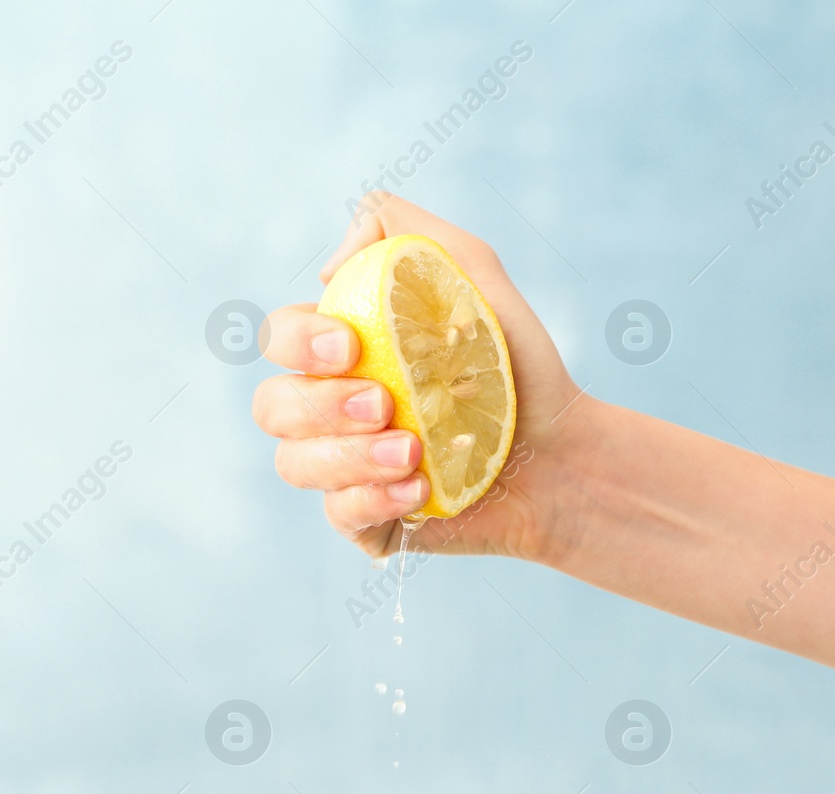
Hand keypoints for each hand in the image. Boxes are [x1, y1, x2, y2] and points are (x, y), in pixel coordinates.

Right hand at [252, 195, 585, 559]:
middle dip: (319, 405)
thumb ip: (401, 232)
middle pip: (271, 407)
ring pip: (294, 464)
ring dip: (349, 456)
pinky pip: (336, 515)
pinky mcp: (368, 521)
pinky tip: (419, 489)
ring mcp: (343, 469)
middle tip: (384, 403)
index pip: (279, 339)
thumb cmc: (515, 365)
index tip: (350, 345)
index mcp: (340, 352)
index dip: (296, 342)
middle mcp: (329, 410)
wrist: (563, 451)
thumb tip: (326, 267)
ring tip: (413, 450)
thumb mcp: (471, 273)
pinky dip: (373, 499)